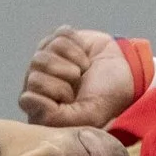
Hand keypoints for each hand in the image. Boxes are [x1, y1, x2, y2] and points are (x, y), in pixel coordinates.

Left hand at [19, 26, 136, 127]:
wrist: (128, 73)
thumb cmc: (108, 99)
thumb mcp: (88, 117)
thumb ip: (57, 118)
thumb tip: (27, 99)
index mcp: (43, 109)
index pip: (28, 99)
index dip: (53, 97)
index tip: (72, 100)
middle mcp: (39, 86)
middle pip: (33, 75)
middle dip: (64, 79)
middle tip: (79, 84)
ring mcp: (46, 62)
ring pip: (42, 55)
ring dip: (72, 62)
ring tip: (84, 70)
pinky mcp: (56, 41)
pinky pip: (58, 37)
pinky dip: (77, 46)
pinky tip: (85, 57)